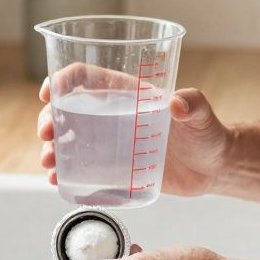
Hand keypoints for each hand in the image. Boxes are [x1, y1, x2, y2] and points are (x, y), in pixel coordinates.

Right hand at [36, 64, 232, 195]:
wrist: (213, 168)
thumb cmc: (208, 135)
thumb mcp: (202, 117)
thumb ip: (194, 105)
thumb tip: (178, 102)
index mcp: (128, 94)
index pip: (85, 77)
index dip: (61, 80)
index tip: (48, 94)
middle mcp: (114, 115)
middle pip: (68, 109)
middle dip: (49, 119)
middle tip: (47, 136)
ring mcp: (111, 142)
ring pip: (69, 139)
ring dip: (52, 148)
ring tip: (49, 164)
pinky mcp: (115, 168)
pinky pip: (81, 168)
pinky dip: (65, 173)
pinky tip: (57, 181)